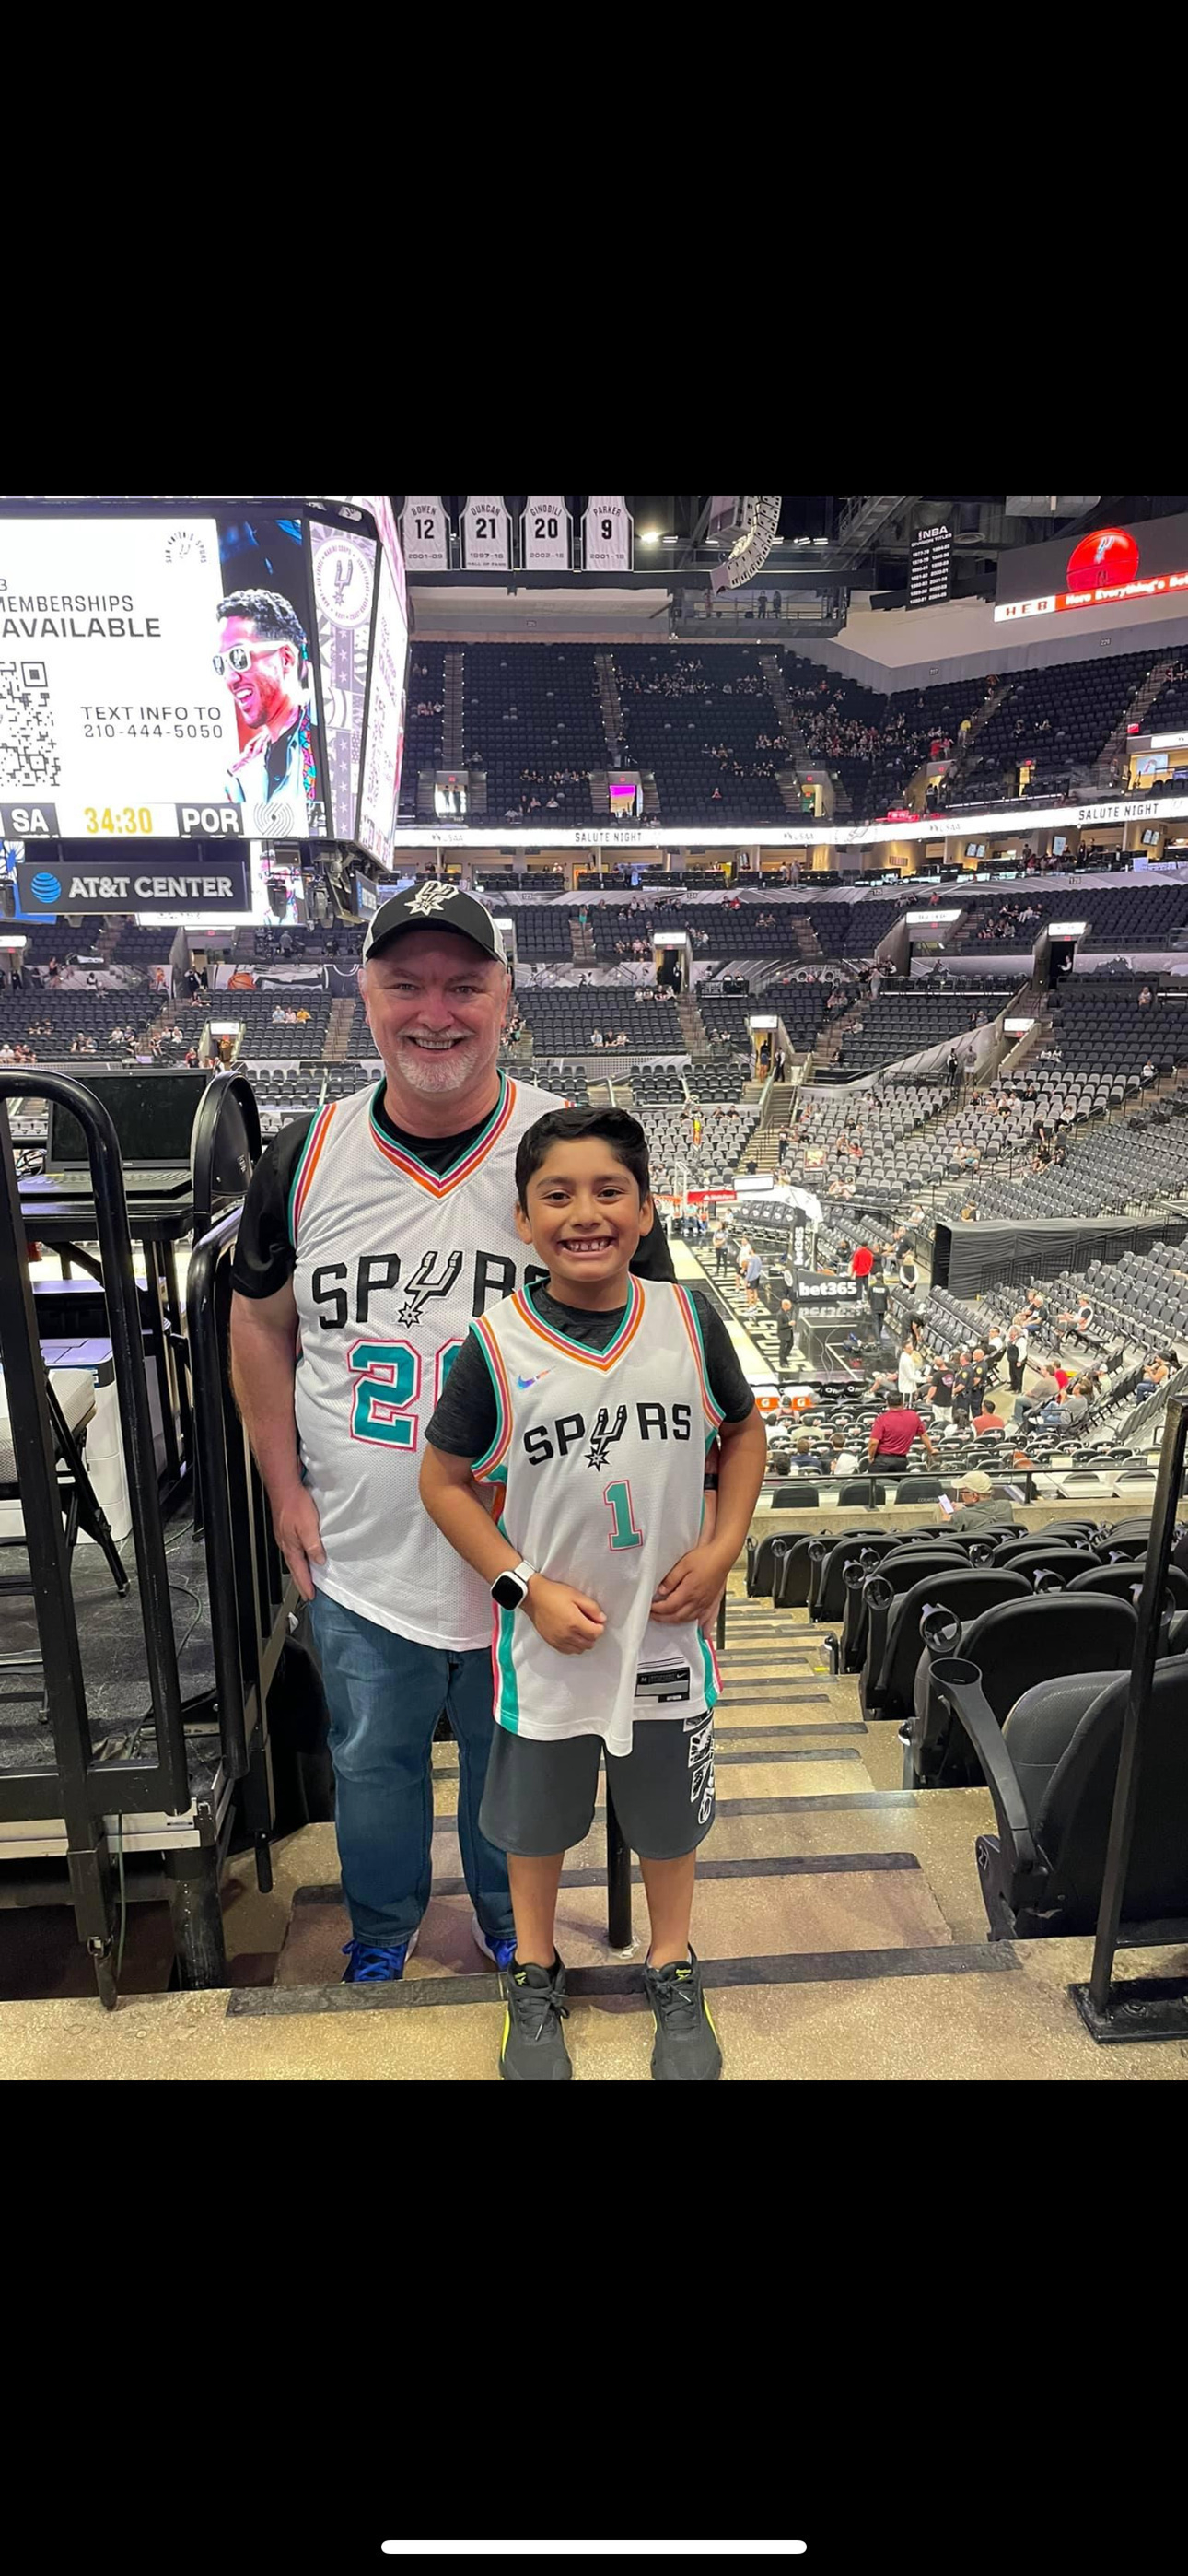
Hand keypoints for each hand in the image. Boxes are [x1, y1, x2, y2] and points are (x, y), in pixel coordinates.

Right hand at [272, 1486, 325, 1602]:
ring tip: (307, 1577)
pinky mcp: (286, 1528)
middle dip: (301, 1581)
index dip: (305, 1584)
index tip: (310, 1595)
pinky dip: (299, 1556)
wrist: (284, 1488)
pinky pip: (293, 1548)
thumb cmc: (294, 1504)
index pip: (299, 1571)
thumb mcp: (308, 1527)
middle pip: (294, 1567)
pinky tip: (304, 1553)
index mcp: (291, 1547)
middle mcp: (286, 1543)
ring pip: (293, 1558)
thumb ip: (313, 1545)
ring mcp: (285, 1536)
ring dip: (300, 1569)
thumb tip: (319, 1560)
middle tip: (308, 1592)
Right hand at [524, 1575, 605, 1654]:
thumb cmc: (553, 1594)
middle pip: (589, 1643)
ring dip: (584, 1641)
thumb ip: (592, 1608)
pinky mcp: (552, 1642)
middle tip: (589, 1623)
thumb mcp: (576, 1595)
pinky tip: (572, 1635)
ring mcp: (559, 1640)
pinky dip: (574, 1646)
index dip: (599, 1627)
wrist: (533, 1597)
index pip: (596, 1634)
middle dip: (592, 1634)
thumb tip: (602, 1619)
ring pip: (580, 1649)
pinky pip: (568, 1651)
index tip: (596, 1620)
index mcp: (574, 1622)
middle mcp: (567, 1635)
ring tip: (580, 1629)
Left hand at [651, 1545, 728, 1626]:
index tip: (650, 1608)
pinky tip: (702, 1632)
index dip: (658, 1609)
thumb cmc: (706, 1557)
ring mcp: (706, 1603)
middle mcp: (698, 1601)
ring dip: (676, 1621)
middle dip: (664, 1618)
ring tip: (667, 1619)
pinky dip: (702, 1627)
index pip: (669, 1607)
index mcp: (689, 1592)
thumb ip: (671, 1579)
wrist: (723, 1555)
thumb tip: (661, 1590)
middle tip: (654, 1616)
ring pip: (689, 1619)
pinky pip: (707, 1618)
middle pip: (677, 1616)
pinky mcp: (712, 1601)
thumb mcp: (683, 1564)